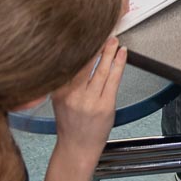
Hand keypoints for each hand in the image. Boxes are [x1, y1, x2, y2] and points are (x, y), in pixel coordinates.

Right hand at [50, 37, 125, 162]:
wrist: (76, 149)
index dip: (79, 47)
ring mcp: (90, 101)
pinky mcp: (105, 105)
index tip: (85, 33)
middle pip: (86, 64)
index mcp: (58, 92)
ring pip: (102, 70)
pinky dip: (119, 65)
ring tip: (114, 40)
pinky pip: (114, 80)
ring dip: (109, 52)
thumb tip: (76, 57)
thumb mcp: (60, 101)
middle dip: (96, 46)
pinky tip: (122, 54)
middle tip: (103, 31)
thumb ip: (66, 82)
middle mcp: (73, 96)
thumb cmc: (70, 124)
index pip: (70, 63)